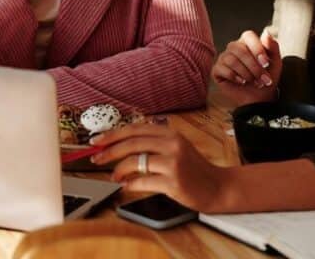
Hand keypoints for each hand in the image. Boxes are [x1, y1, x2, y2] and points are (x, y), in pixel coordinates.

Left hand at [90, 123, 230, 211]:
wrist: (217, 187)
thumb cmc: (193, 169)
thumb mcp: (176, 148)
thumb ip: (153, 144)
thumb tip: (120, 146)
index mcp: (170, 134)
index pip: (135, 129)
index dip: (113, 134)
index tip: (97, 141)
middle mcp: (172, 145)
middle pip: (132, 143)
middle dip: (110, 151)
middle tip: (96, 158)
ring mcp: (173, 163)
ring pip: (135, 161)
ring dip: (119, 170)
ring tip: (114, 176)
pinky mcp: (173, 182)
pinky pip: (143, 182)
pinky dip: (130, 185)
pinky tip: (126, 187)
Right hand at [211, 30, 281, 106]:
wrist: (259, 98)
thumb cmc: (266, 79)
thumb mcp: (275, 62)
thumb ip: (273, 46)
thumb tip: (266, 32)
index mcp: (247, 42)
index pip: (248, 35)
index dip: (257, 48)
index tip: (266, 63)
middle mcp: (234, 48)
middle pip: (239, 49)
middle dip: (254, 66)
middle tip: (263, 79)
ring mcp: (224, 58)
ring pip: (231, 59)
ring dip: (246, 73)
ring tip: (254, 82)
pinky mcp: (217, 70)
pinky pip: (222, 68)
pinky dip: (234, 76)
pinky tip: (241, 82)